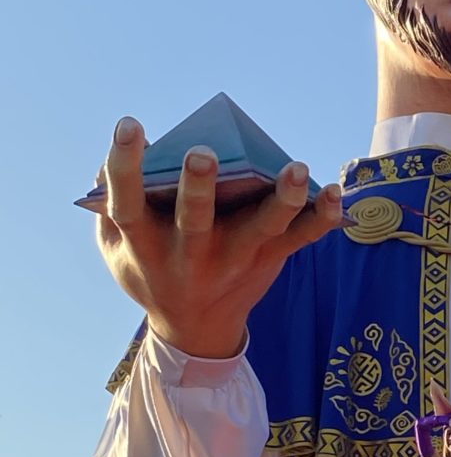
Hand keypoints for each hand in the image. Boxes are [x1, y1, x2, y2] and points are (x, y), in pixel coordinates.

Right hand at [96, 118, 343, 358]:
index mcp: (146, 245)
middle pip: (195, 220)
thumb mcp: (118, 248)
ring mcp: (235, 259)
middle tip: (201, 154)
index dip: (124, 166)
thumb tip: (122, 150)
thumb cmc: (152, 270)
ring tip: (294, 168)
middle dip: (198, 188)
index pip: (127, 205)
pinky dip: (321, 217)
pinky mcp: (270, 261)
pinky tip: (335, 191)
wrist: (195, 330)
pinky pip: (301, 239)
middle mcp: (190, 255)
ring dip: (280, 199)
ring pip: (261, 229)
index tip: (130, 126)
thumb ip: (109, 203)